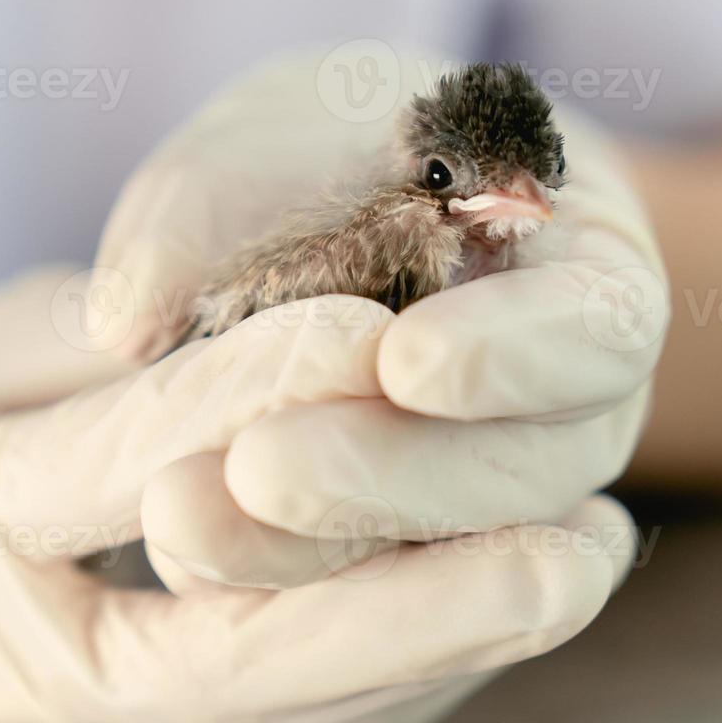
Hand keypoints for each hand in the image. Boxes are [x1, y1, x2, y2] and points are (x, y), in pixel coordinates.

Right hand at [0, 268, 636, 722]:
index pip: (114, 482)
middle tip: (584, 546)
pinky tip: (478, 617)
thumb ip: (123, 361)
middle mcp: (14, 700)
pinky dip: (387, 686)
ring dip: (437, 660)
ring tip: (571, 575)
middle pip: (240, 676)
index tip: (392, 339)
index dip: (255, 408)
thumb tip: (315, 338)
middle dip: (424, 614)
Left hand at [90, 45, 667, 593]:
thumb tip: (123, 318)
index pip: (598, 329)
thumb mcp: (275, 136)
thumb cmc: (327, 151)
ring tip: (183, 519)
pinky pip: (360, 586)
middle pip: (519, 470)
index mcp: (583, 279)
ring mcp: (483, 493)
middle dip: (389, 475)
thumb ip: (210, 207)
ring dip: (313, 544)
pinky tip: (174, 563)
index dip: (513, 352)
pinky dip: (271, 577)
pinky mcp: (394, 554)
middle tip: (264, 468)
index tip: (407, 359)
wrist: (337, 212)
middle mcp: (561, 411)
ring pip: (437, 554)